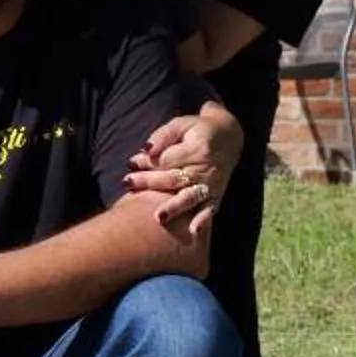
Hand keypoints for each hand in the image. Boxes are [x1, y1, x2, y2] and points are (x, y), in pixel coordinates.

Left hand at [123, 107, 243, 248]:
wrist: (228, 137)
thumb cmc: (197, 130)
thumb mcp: (180, 124)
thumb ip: (162, 136)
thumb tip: (145, 150)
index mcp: (197, 148)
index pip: (168, 158)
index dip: (147, 162)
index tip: (131, 163)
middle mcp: (205, 168)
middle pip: (175, 178)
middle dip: (150, 182)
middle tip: (127, 183)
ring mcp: (211, 184)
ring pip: (190, 197)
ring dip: (175, 207)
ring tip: (159, 217)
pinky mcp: (216, 195)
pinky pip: (210, 210)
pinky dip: (202, 221)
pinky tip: (193, 232)